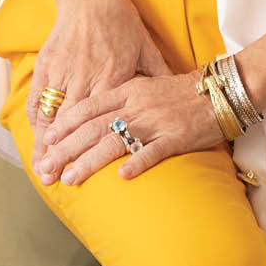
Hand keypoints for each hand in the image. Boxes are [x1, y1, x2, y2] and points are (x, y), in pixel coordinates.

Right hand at [28, 0, 173, 177]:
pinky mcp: (48, 64)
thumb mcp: (145, 46)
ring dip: (46, 144)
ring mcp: (65, 71)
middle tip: (55, 179)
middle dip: (63, 154)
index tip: (90, 167)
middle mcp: (88, 77)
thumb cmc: (121, 20)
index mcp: (115, 77)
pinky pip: (39, 97)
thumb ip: (158, 72)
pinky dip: (37, 119)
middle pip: (75, 124)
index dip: (96, 146)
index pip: (105, 120)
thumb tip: (177, 92)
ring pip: (53, 115)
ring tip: (42, 168)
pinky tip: (37, 137)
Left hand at [34, 69, 225, 184]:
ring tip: (70, 178)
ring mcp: (156, 121)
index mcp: (129, 89)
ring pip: (116, 141)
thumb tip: (94, 118)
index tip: (46, 140)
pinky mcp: (176, 137)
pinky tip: (121, 178)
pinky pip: (154, 151)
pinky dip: (137, 163)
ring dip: (90, 161)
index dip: (66, 123)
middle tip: (45, 167)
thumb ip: (122, 100)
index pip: (89, 106)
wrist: (220, 90)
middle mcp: (138, 104)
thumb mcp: (147, 86)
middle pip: (94, 127)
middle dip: (66, 149)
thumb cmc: (183, 92)